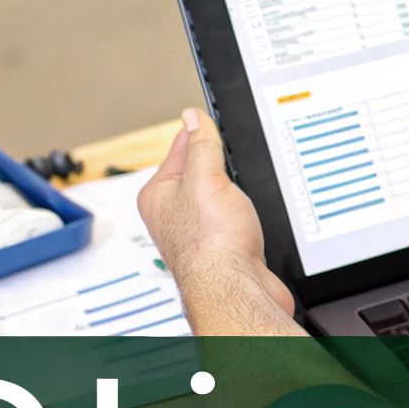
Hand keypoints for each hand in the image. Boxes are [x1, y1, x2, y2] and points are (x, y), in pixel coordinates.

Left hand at [137, 108, 295, 327]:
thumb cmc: (211, 244)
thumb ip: (201, 145)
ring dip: (233, 191)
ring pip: (217, 196)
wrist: (235, 289)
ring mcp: (198, 232)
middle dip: (219, 164)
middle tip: (232, 151)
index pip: (178, 150)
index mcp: (159, 195)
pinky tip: (250, 213)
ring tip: (241, 185)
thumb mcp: (206, 177)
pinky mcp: (222, 247)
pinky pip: (232, 217)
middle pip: (198, 173)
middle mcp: (173, 215)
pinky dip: (244, 212)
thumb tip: (193, 118)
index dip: (198, 133)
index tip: (209, 118)